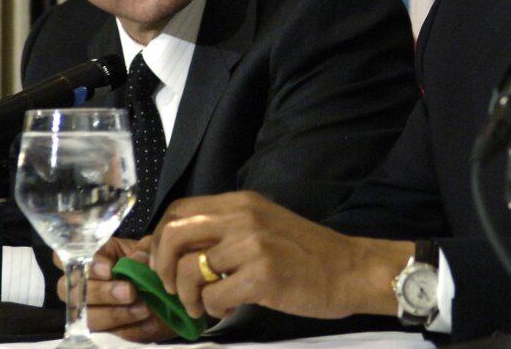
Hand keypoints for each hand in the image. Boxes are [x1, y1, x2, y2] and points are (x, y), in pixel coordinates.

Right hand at [56, 237, 173, 341]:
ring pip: (86, 317)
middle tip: (129, 291)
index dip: (83, 264)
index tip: (108, 269)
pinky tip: (147, 322)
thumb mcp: (149, 251)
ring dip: (115, 314)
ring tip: (143, 308)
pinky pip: (107, 335)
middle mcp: (80, 284)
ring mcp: (86, 311)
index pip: (65, 256)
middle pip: (69, 291)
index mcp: (91, 258)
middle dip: (101, 292)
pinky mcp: (101, 332)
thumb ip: (143, 250)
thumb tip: (137, 259)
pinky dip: (129, 329)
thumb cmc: (149, 265)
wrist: (165, 293)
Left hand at [149, 191, 412, 320]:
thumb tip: (179, 251)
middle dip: (162, 267)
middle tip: (172, 288)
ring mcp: (253, 245)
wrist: (350, 269)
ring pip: (190, 271)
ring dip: (188, 296)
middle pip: (174, 234)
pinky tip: (228, 308)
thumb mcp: (264, 226)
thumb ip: (227, 230)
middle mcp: (244, 216)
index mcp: (242, 202)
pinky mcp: (263, 275)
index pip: (179, 210)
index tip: (163, 263)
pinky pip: (213, 297)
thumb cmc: (307, 253)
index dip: (160, 239)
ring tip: (202, 305)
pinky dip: (213, 309)